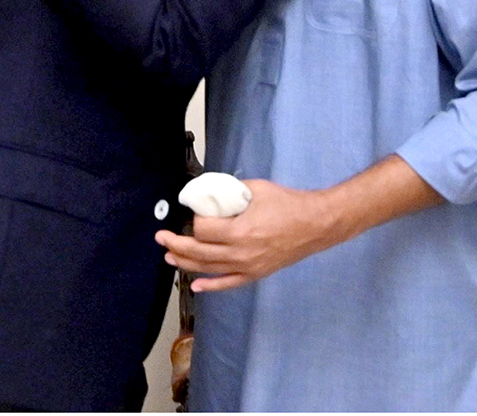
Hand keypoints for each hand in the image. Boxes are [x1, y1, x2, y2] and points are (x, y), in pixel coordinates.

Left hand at [155, 179, 333, 291]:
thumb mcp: (256, 189)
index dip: (194, 220)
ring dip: (185, 263)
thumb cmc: (287, 203)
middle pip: (199, 252)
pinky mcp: (255, 274)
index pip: (203, 230)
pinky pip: (228, 284)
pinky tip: (195, 285)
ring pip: (208, 269)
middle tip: (162, 237)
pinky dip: (209, 286)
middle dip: (176, 244)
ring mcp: (248, 267)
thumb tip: (210, 195)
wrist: (315, 224)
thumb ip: (230, 193)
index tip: (195, 212)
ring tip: (169, 256)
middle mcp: (241, 253)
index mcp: (240, 230)